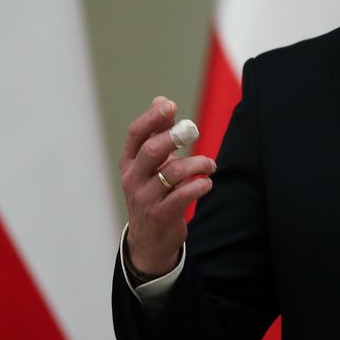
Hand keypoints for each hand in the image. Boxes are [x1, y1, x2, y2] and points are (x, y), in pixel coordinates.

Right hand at [119, 96, 216, 276]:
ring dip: (197, 163)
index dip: (152, 118)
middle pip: (151, 150)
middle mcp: (133, 178)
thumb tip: (161, 100)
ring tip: (210, 164)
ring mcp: (145, 198)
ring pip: (172, 172)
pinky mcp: (161, 216)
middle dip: (175, 137)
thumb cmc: (153, 192)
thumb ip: (156, 132)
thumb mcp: (150, 164)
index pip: (136, 134)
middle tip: (194, 130)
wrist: (149, 239)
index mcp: (129, 162)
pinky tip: (207, 182)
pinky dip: (198, 185)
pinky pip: (181, 196)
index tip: (171, 106)